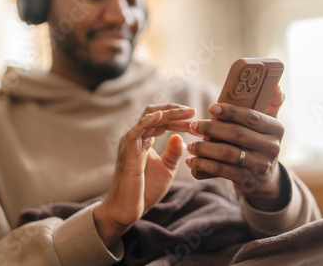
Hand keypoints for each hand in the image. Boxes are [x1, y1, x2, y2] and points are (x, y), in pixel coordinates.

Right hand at [94, 105, 195, 248]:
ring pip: (148, 119)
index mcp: (144, 140)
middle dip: (175, 111)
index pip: (161, 119)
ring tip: (187, 113)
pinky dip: (147, 121)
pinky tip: (160, 116)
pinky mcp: (128, 154)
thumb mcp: (166, 169)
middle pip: (155, 113)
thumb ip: (173, 153)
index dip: (178, 117)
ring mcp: (130, 144)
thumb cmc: (144, 191)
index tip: (195, 117)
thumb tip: (179, 137)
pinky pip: (136, 132)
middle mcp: (136, 138)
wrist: (127, 211)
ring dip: (169, 114)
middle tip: (193, 111)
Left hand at [185, 86, 288, 211]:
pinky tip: (192, 161)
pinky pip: (222, 171)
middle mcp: (272, 147)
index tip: (211, 107)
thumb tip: (275, 85)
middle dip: (212, 129)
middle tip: (193, 126)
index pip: (251, 116)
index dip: (230, 111)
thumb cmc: (260, 141)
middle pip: (237, 135)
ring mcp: (260, 166)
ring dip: (205, 148)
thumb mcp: (269, 123)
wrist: (266, 177)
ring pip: (228, 154)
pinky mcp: (248, 180)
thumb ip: (271, 103)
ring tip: (191, 145)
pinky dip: (204, 166)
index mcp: (276, 128)